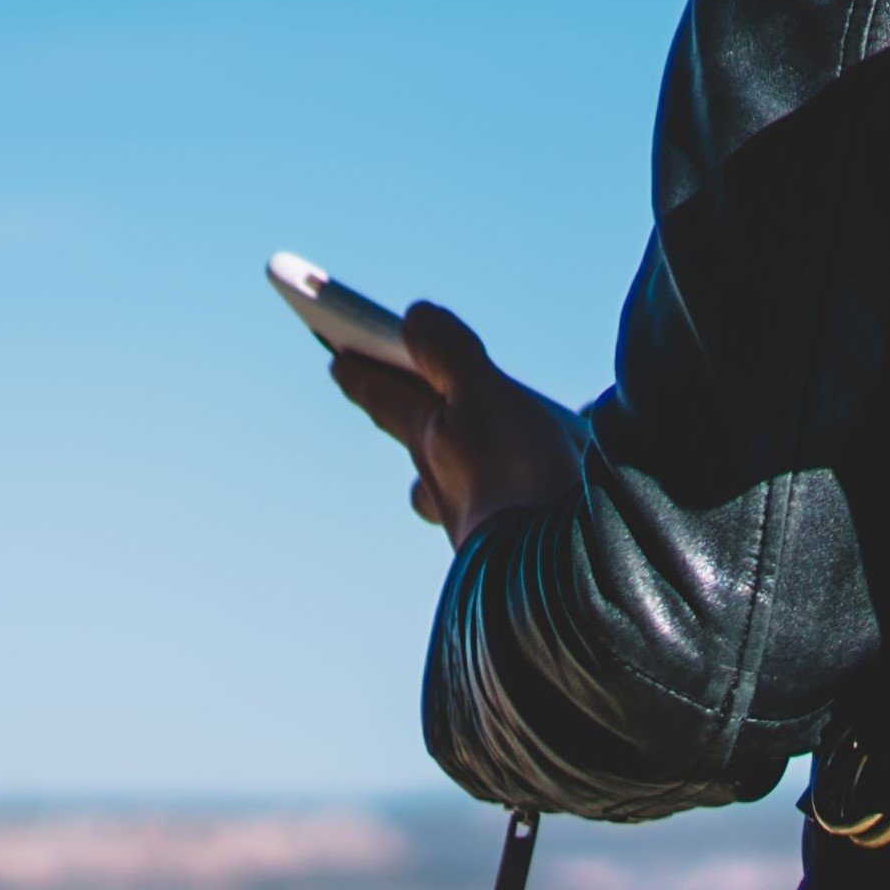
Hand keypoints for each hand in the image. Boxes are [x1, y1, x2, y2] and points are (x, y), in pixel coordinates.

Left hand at [328, 298, 583, 544]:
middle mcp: (442, 484)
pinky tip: (532, 501)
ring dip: (454, 468)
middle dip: (406, 419)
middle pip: (418, 443)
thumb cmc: (515, 475)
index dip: (362, 375)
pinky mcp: (510, 552)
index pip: (385, 397)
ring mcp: (474, 521)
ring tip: (472, 458)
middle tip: (390, 403)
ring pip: (452, 488)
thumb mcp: (482, 396)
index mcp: (428, 441)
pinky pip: (500, 512)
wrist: (553, 573)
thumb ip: (449, 354)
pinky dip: (505, 497)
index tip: (337, 360)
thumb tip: (415, 315)